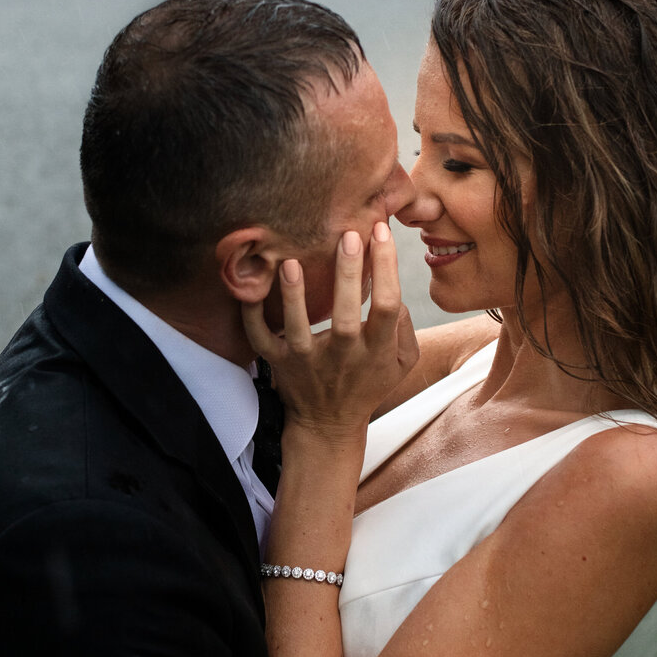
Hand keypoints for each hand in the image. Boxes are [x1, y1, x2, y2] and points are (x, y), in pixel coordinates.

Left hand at [242, 222, 418, 441]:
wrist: (328, 424)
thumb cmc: (368, 383)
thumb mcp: (402, 364)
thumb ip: (406, 329)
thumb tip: (395, 290)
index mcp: (376, 350)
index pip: (389, 306)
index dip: (388, 267)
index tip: (381, 231)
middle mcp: (343, 356)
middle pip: (348, 315)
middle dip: (349, 274)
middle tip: (348, 235)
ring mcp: (308, 361)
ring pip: (299, 329)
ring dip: (294, 296)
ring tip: (292, 263)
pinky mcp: (279, 364)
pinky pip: (261, 340)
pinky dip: (252, 316)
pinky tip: (251, 288)